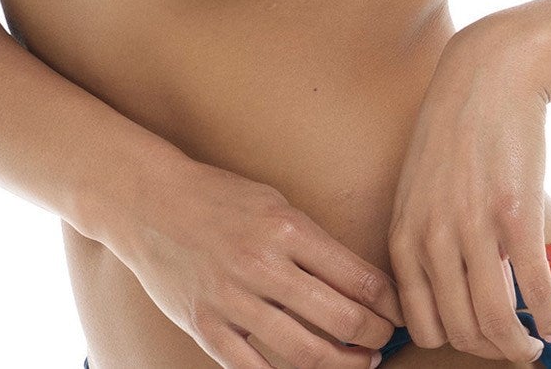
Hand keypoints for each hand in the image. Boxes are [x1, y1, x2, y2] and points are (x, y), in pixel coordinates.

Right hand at [100, 151, 404, 368]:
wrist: (151, 201)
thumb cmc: (219, 197)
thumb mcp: (274, 203)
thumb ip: (312, 242)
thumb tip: (359, 282)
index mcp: (287, 228)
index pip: (357, 277)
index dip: (388, 302)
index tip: (399, 312)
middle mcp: (263, 265)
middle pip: (340, 319)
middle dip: (374, 336)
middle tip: (386, 342)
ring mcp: (233, 300)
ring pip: (305, 353)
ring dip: (343, 365)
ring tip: (360, 363)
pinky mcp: (207, 327)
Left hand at [386, 15, 550, 360]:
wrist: (489, 74)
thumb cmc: (454, 132)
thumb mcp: (417, 188)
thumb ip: (420, 239)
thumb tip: (437, 301)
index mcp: (403, 234)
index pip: (422, 326)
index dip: (454, 344)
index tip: (477, 341)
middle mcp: (433, 236)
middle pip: (461, 332)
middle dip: (490, 350)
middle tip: (512, 347)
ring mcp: (474, 226)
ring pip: (496, 321)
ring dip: (520, 346)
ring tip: (534, 343)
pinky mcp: (516, 213)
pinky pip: (534, 289)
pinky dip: (547, 317)